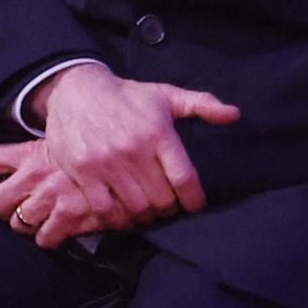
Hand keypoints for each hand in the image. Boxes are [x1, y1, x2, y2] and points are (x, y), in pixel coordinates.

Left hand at [0, 141, 122, 248]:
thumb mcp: (65, 141)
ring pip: (18, 223)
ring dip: (26, 225)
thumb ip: (42, 154)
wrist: (129, 163)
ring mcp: (48, 199)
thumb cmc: (96, 148)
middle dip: (2, 209)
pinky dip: (48, 240)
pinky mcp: (66, 218)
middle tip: (15, 209)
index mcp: (30, 153)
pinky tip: (57, 235)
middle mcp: (33, 176)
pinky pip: (44, 239)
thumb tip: (25, 166)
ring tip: (40, 221)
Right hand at [36, 62, 239, 224]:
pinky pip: (106, 210)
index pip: (186, 180)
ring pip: (136, 208)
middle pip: (162, 200)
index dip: (194, 201)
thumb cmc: (125, 96)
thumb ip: (201, 104)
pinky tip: (121, 211)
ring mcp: (106, 162)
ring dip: (145, 216)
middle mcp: (133, 149)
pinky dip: (117, 218)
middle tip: (166, 205)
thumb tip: (234, 115)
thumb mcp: (164, 94)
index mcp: (158, 132)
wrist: (73, 88)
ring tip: (145, 210)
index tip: (194, 205)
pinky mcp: (83, 172)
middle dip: (168, 208)